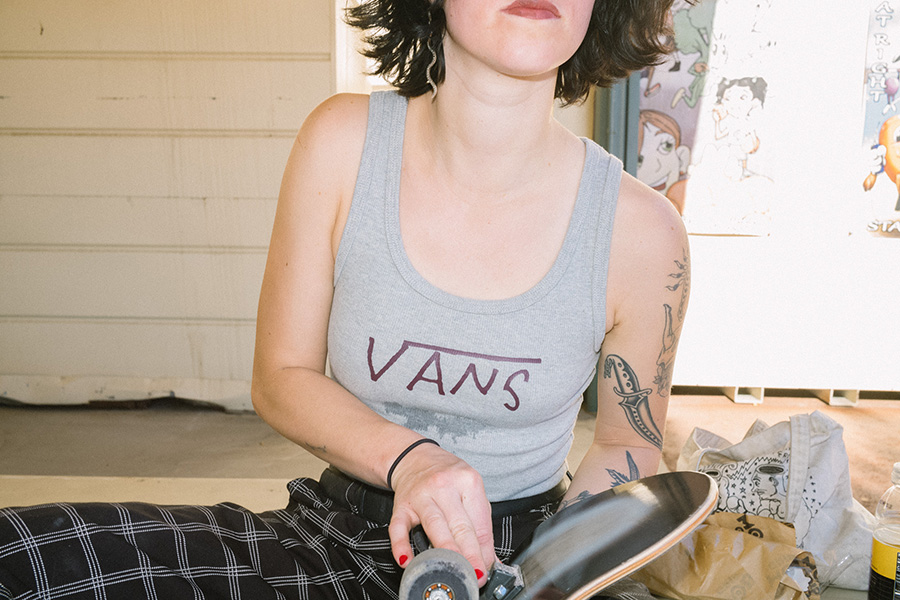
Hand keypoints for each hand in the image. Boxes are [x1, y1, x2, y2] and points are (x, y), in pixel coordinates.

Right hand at [388, 444, 495, 585]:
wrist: (414, 457)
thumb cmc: (446, 476)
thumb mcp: (469, 490)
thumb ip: (480, 523)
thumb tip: (489, 559)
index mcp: (467, 481)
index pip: (480, 521)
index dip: (484, 549)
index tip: (486, 569)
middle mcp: (444, 486)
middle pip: (460, 524)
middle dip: (470, 553)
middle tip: (475, 574)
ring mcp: (421, 495)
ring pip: (435, 525)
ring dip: (446, 550)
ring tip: (453, 569)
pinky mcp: (401, 505)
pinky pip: (398, 527)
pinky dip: (401, 545)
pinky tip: (406, 559)